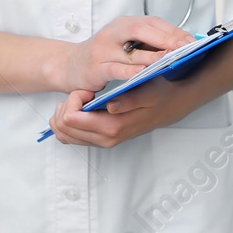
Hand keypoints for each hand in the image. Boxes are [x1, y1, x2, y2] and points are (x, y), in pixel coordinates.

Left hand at [47, 78, 195, 147]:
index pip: (71, 119)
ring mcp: (102, 141)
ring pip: (63, 133)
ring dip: (66, 113)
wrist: (170, 106)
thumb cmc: (159, 94)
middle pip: (62, 127)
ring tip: (83, 100)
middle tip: (84, 93)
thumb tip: (110, 106)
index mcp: (112, 127)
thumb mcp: (148, 91)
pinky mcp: (101, 140)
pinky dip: (70, 121)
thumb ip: (129, 100)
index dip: (74, 99)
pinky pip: (71, 136)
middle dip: (66, 106)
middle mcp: (105, 139)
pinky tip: (84, 108)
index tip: (88, 90)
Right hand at [56, 15, 193, 93]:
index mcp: (124, 24)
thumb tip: (181, 45)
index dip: (173, 31)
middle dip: (166, 39)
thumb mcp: (125, 43)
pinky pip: (116, 68)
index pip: (153, 23)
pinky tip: (143, 74)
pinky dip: (130, 71)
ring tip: (171, 60)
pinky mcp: (96, 66)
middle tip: (185, 48)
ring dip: (153, 56)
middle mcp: (114, 32)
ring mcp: (104, 48)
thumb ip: (148, 42)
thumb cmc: (103, 54)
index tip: (192, 41)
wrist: (70, 65)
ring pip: (132, 51)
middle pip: (143, 30)